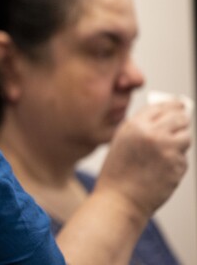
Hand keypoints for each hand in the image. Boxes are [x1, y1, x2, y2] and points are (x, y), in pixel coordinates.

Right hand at [95, 100, 190, 218]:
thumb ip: (142, 127)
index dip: (173, 106)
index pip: (161, 106)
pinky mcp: (177, 165)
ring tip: (163, 155)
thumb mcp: (123, 141)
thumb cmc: (118, 172)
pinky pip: (183, 158)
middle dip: (181, 122)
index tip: (179, 105)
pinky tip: (160, 171)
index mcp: (134, 125)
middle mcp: (152, 133)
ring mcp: (167, 149)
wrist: (119, 199)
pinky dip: (176, 163)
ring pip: (186, 137)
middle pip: (180, 118)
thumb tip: (167, 116)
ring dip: (180, 143)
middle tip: (179, 128)